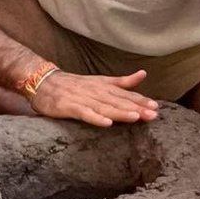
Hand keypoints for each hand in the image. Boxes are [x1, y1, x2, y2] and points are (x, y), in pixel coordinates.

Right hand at [30, 69, 158, 126]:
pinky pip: (84, 114)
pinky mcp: (69, 107)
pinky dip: (95, 118)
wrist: (43, 82)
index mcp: (104, 86)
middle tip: (153, 114)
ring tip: (135, 117)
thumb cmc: (74, 85)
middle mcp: (95, 92)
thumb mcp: (100, 81)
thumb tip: (143, 74)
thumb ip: (122, 82)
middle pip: (118, 101)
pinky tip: (106, 123)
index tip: (156, 107)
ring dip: (120, 112)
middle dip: (136, 108)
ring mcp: (82, 99)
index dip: (140, 100)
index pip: (125, 94)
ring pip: (104, 107)